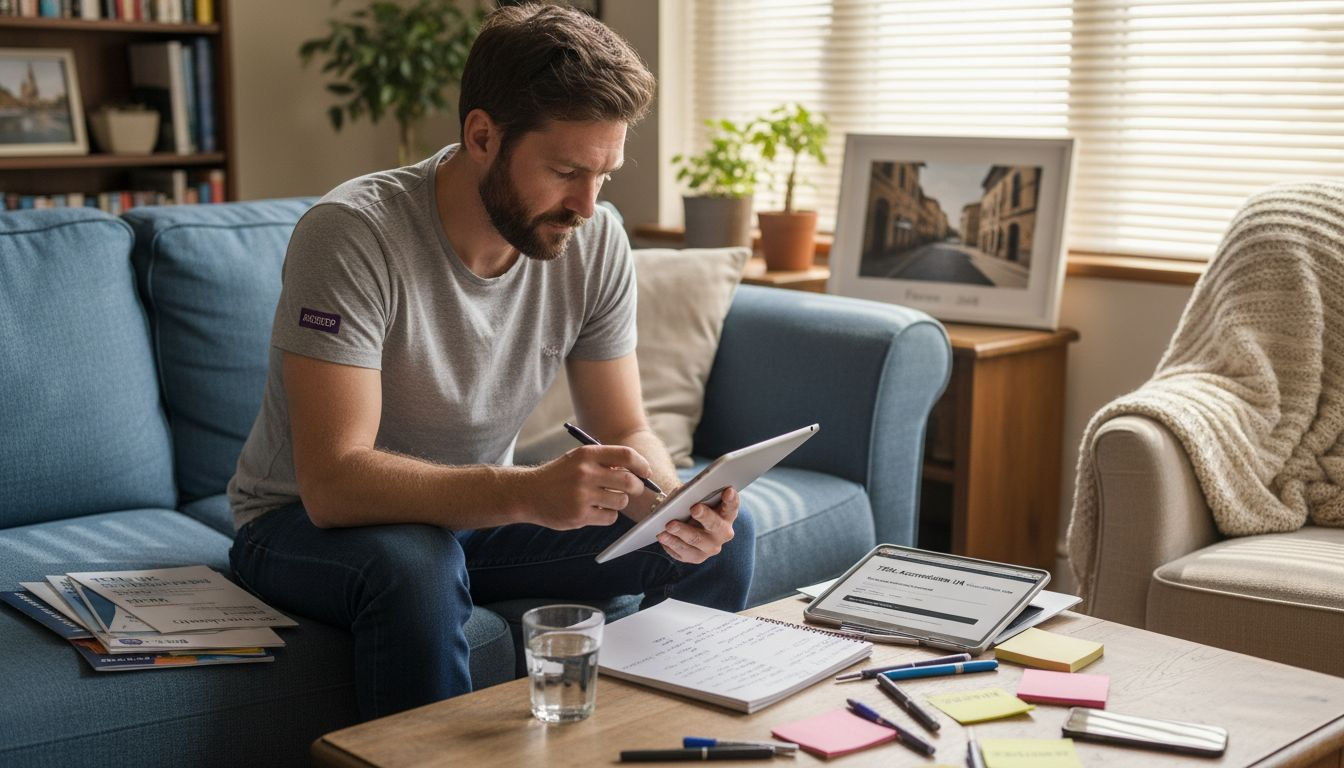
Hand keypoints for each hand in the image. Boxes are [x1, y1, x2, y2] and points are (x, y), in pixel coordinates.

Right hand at [525, 445, 652, 529]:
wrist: (528, 493)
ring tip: (607, 499)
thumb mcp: (578, 459)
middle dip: (638, 487)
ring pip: (621, 501)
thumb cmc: (559, 475)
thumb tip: (636, 472)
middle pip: (629, 482)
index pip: (626, 455)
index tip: (646, 473)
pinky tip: (595, 510)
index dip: (641, 465)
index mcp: (587, 454)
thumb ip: (604, 462)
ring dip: (620, 502)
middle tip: (635, 489)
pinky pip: (610, 517)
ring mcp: (582, 496)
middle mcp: (585, 473)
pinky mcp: (579, 515)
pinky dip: (608, 515)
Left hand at [656, 487, 738, 563]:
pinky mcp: (696, 557)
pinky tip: (662, 536)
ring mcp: (710, 548)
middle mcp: (723, 533)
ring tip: (668, 525)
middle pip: (715, 525)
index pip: (732, 506)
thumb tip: (683, 495)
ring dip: (682, 532)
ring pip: (696, 540)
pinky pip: (683, 552)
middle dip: (705, 516)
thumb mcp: (697, 498)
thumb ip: (695, 495)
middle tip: (694, 508)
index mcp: (727, 514)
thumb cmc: (694, 505)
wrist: (688, 523)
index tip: (728, 490)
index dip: (731, 499)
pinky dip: (671, 543)